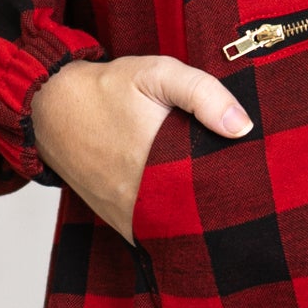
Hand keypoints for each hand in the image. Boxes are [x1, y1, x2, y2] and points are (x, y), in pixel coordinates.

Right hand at [28, 54, 251, 241]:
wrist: (51, 107)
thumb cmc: (108, 88)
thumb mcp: (157, 74)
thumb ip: (203, 93)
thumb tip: (242, 127)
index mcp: (157, 162)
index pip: (213, 190)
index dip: (238, 187)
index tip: (256, 179)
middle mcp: (140, 199)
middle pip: (198, 216)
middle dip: (223, 207)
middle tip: (245, 191)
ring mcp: (127, 216)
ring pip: (177, 230)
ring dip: (199, 219)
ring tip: (224, 204)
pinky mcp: (118, 221)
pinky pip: (155, 233)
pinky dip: (174, 225)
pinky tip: (192, 211)